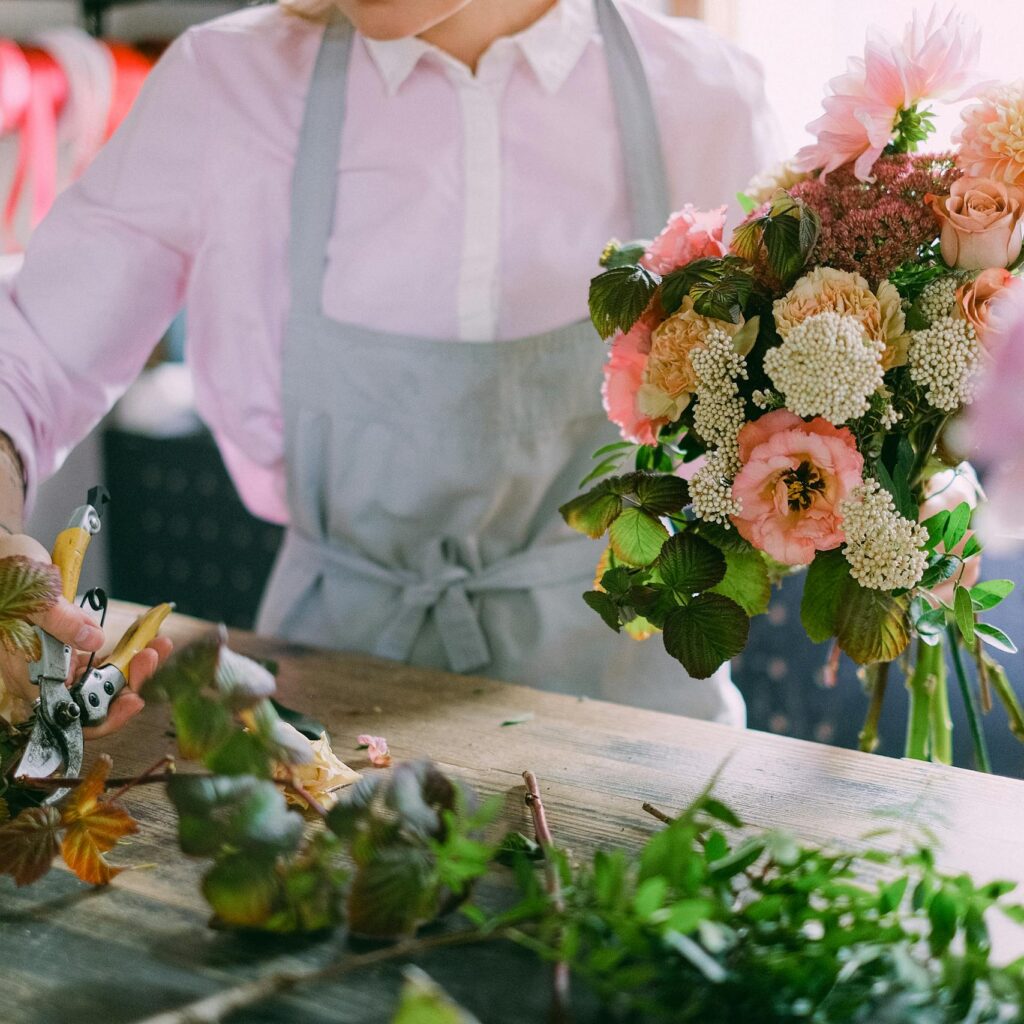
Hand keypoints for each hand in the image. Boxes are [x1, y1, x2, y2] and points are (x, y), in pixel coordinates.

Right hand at [0, 532, 172, 734]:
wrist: (1, 556)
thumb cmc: (6, 575)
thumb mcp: (34, 597)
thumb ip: (61, 621)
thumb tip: (93, 639)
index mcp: (29, 674)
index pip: (70, 714)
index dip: (103, 715)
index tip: (132, 699)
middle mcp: (44, 674)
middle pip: (93, 697)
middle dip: (129, 682)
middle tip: (153, 656)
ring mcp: (58, 661)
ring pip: (102, 678)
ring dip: (133, 665)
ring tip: (159, 644)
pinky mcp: (68, 646)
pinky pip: (102, 657)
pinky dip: (126, 649)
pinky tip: (146, 635)